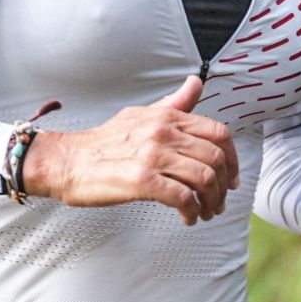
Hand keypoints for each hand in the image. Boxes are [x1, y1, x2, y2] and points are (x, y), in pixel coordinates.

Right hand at [25, 77, 239, 224]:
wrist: (67, 161)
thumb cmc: (104, 143)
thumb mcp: (141, 115)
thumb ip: (173, 104)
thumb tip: (196, 83)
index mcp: (167, 117)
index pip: (219, 133)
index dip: (233, 159)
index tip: (231, 178)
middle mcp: (163, 133)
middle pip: (216, 159)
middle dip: (223, 186)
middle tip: (218, 202)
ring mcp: (153, 156)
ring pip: (203, 179)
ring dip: (210, 202)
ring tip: (204, 213)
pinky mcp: (142, 180)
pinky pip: (182, 197)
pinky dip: (191, 211)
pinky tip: (187, 218)